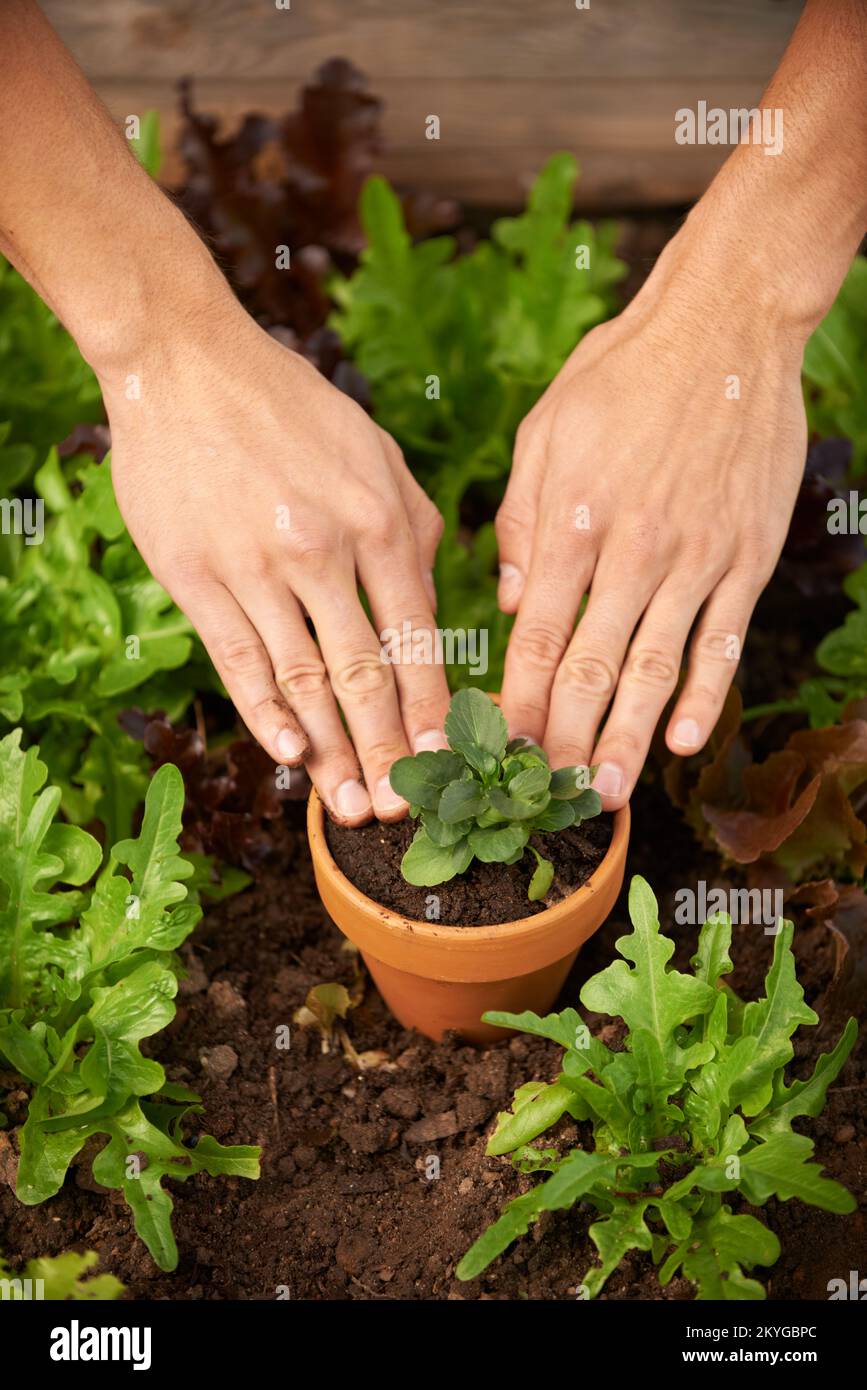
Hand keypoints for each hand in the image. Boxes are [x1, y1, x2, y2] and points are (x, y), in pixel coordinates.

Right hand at [101, 304, 448, 824]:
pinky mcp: (197, 577)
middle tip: (403, 810)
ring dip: (332, 751)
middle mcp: (325, 551)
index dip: (433, 709)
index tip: (449, 760)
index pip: (418, 638)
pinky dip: (266, 713)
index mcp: (382, 521)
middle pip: (366, 675)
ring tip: (349, 806)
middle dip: (389, 750)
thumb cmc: (292, 409)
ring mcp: (257, 567)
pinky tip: (289, 754)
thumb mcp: (376, 453)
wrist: (186, 363)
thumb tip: (433, 608)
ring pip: (304, 680)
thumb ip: (415, 530)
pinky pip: (240, 660)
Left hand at [496, 223, 808, 809]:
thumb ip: (520, 523)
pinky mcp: (746, 556)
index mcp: (572, 521)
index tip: (504, 749)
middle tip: (550, 794)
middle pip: (593, 668)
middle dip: (569, 739)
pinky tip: (684, 738)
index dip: (521, 701)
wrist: (724, 327)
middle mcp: (632, 550)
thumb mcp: (545, 433)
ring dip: (630, 737)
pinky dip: (703, 693)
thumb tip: (509, 605)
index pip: (538, 635)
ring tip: (610, 791)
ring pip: (655, 667)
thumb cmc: (621, 376)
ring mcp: (695, 557)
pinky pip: (723, 639)